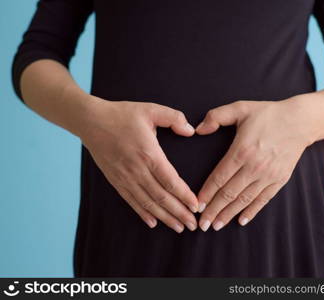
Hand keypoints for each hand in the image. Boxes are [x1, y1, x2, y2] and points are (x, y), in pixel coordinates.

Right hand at [79, 98, 198, 232]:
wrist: (91, 121)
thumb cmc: (122, 115)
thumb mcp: (151, 109)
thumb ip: (174, 118)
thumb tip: (191, 130)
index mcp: (149, 153)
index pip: (171, 181)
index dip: (185, 196)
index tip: (196, 207)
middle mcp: (137, 170)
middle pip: (162, 197)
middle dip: (179, 213)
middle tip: (193, 225)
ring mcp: (125, 177)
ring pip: (148, 203)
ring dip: (164, 217)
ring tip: (178, 227)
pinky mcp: (115, 181)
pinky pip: (131, 201)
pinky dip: (143, 213)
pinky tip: (153, 222)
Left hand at [196, 97, 314, 230]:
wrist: (300, 121)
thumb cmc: (267, 114)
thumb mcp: (240, 108)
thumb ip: (216, 116)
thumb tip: (198, 129)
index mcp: (241, 151)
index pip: (219, 177)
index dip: (206, 193)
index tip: (197, 206)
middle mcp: (254, 167)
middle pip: (229, 193)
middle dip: (214, 210)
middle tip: (203, 225)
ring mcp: (268, 176)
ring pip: (244, 200)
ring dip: (229, 214)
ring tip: (217, 226)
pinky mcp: (280, 180)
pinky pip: (263, 200)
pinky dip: (252, 211)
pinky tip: (241, 220)